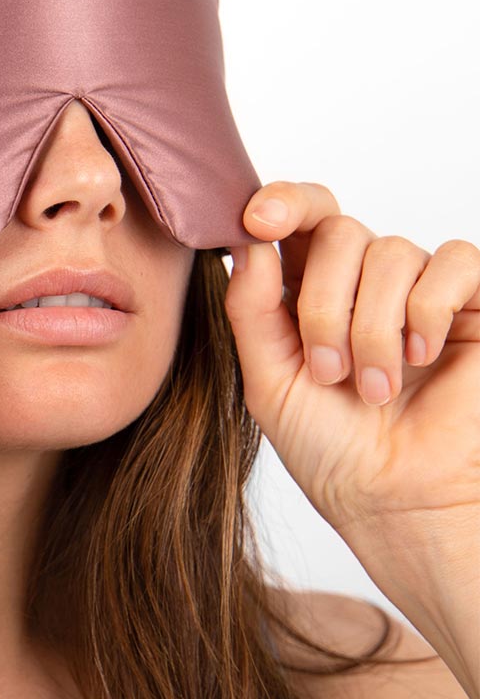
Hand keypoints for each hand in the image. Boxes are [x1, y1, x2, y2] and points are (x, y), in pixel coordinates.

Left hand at [224, 181, 479, 540]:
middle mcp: (360, 279)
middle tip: (328, 371)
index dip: (280, 203)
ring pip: (389, 251)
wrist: (396, 501)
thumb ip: (250, 307)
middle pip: (338, 230)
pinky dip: (428, 309)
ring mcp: (416, 288)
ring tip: (375, 388)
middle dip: (323, 303)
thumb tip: (247, 240)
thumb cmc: (330, 446)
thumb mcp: (268, 378)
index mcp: (305, 287)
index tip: (256, 221)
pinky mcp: (472, 303)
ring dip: (372, 326)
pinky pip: (452, 261)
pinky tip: (422, 356)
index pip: (297, 215)